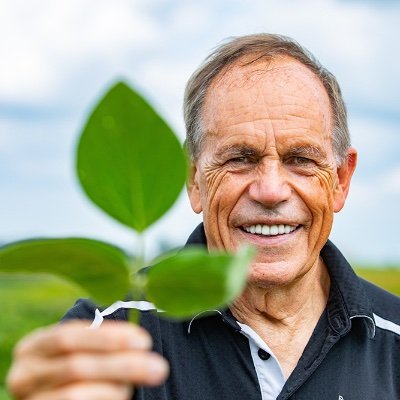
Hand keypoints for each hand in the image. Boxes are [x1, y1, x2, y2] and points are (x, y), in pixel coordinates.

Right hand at [7, 320, 168, 399]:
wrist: (54, 394)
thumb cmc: (78, 365)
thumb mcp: (82, 349)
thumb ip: (102, 342)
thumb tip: (141, 342)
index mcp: (33, 347)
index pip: (68, 336)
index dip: (108, 337)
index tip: (144, 341)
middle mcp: (23, 375)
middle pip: (76, 367)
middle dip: (123, 365)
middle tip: (159, 367)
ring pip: (77, 394)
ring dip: (116, 388)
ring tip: (136, 385)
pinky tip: (122, 396)